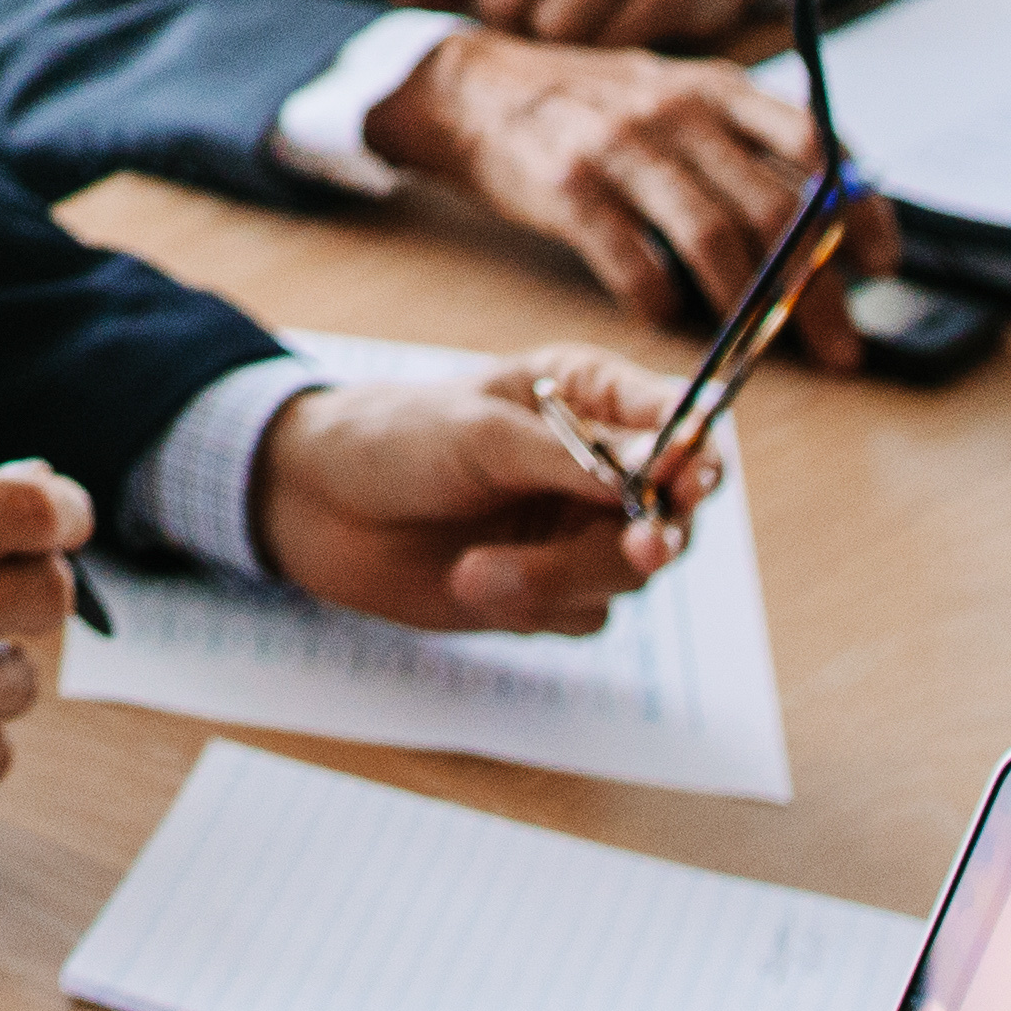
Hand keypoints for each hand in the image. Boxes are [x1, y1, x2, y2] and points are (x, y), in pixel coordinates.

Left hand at [253, 350, 706, 636]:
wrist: (314, 506)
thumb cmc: (394, 438)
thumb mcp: (480, 432)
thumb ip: (570, 457)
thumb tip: (661, 469)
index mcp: (589, 395)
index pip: (677, 420)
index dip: (696, 450)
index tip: (688, 476)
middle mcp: (597, 465)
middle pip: (674, 509)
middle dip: (654, 532)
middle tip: (640, 547)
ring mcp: (575, 530)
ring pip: (628, 572)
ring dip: (560, 576)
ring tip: (477, 571)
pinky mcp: (549, 590)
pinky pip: (586, 614)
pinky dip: (534, 606)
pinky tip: (470, 583)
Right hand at [368, 33, 842, 353]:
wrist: (473, 87)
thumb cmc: (590, 102)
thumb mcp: (674, 92)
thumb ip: (743, 139)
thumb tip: (830, 205)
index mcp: (716, 86)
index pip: (816, 142)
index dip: (858, 207)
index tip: (881, 263)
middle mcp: (678, 110)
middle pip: (776, 206)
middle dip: (819, 287)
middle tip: (842, 343)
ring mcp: (622, 147)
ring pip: (714, 238)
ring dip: (750, 306)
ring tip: (764, 348)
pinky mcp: (569, 187)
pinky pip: (633, 262)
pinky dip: (661, 301)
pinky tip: (669, 319)